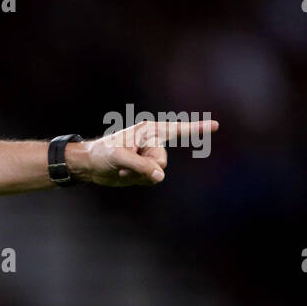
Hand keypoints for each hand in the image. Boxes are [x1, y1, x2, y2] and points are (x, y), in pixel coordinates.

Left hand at [75, 118, 218, 185]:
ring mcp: (150, 156)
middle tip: (124, 163)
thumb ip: (141, 165)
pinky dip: (138, 180)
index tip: (216, 125)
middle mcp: (152, 142)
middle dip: (145, 167)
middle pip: (162, 161)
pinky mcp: (146, 169)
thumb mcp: (119, 157)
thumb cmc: (102, 153)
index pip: (177, 130)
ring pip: (158, 172)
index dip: (198, 128)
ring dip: (139, 175)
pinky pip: (151, 179)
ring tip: (122, 168)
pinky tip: (124, 174)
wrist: (90, 165)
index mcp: (149, 132)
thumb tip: (160, 176)